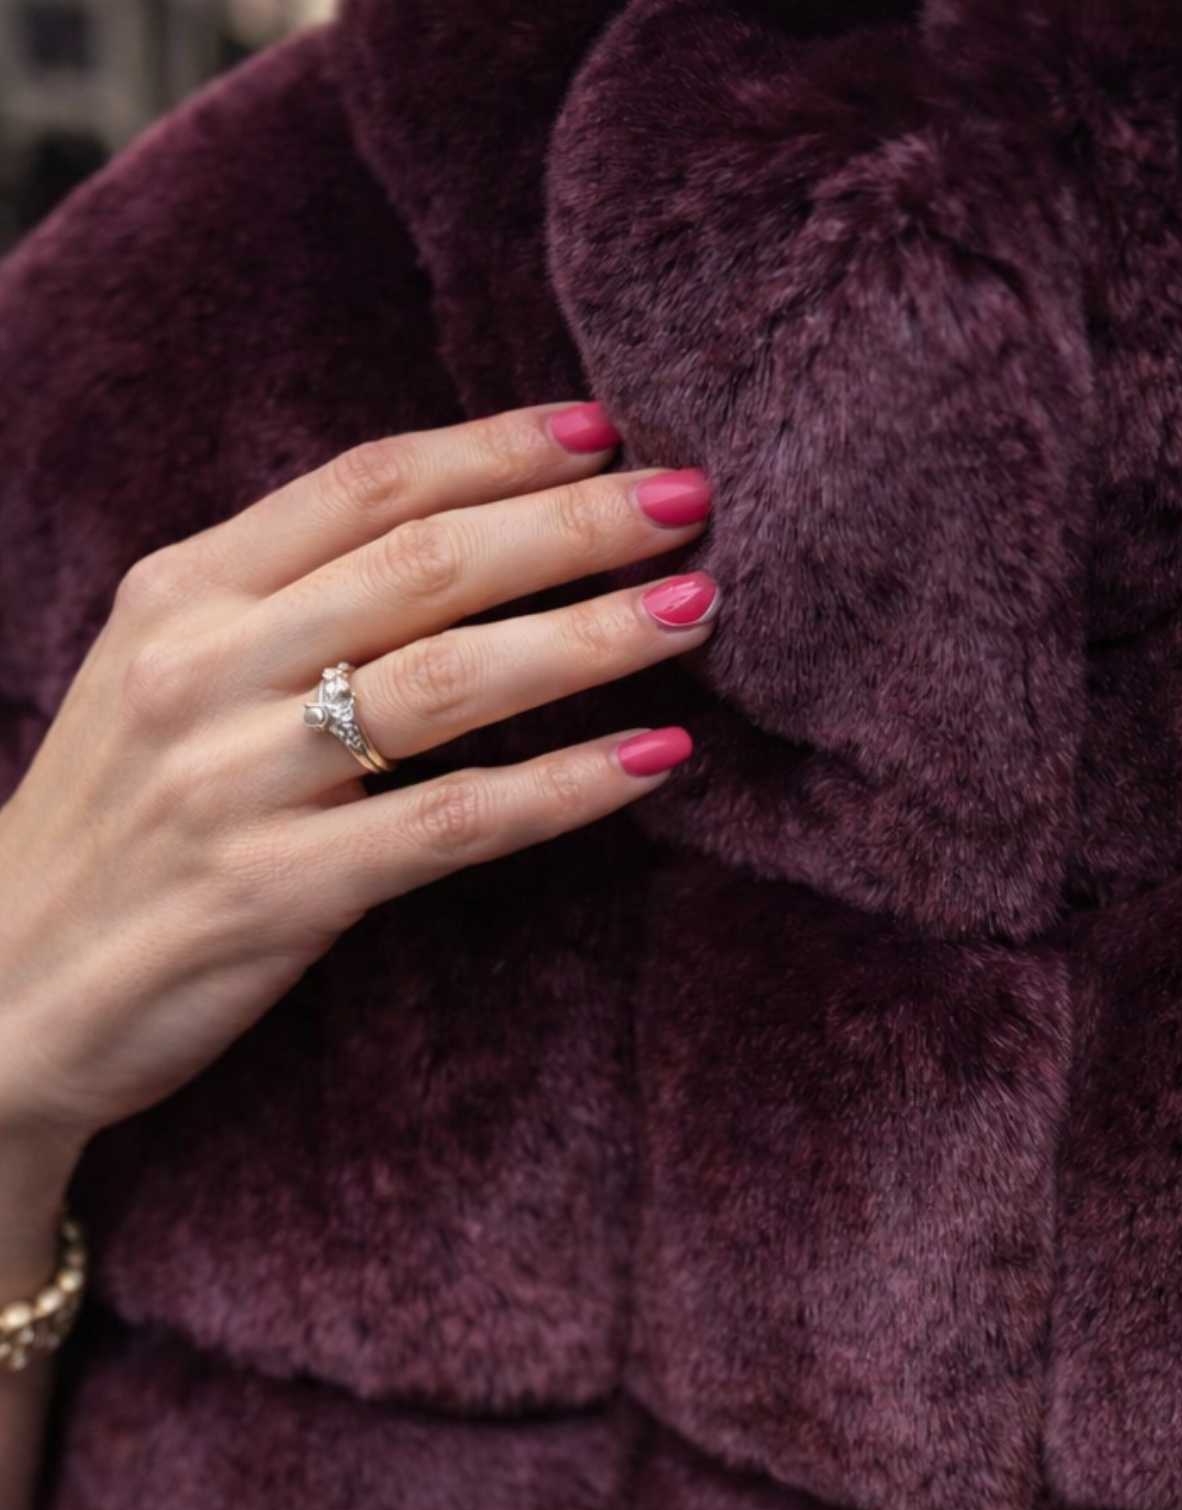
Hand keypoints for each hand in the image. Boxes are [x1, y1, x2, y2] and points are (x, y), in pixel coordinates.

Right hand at [0, 398, 717, 1153]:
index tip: (606, 430)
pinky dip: (566, 787)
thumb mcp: (166, 683)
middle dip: (572, 524)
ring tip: (697, 610)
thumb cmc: (119, 831)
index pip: (363, 485)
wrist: (1, 993)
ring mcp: (235, 780)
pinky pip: (452, 823)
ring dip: (589, 636)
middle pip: (425, 562)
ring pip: (450, 680)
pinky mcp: (275, 893)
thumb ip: (282, 611)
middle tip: (691, 499)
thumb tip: (454, 545)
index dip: (495, 449)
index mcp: (181, 593)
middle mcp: (203, 667)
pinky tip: (654, 759)